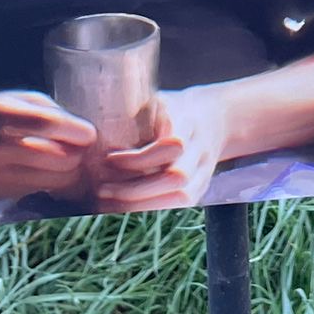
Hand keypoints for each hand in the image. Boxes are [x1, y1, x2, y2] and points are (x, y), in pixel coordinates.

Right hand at [0, 90, 97, 202]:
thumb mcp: (12, 99)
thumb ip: (50, 112)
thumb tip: (85, 135)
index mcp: (1, 116)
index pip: (55, 126)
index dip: (80, 132)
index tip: (86, 134)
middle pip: (63, 161)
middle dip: (77, 155)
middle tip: (74, 149)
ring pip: (54, 182)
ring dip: (64, 172)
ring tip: (56, 159)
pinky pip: (35, 192)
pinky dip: (42, 182)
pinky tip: (32, 170)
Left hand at [94, 88, 231, 212]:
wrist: (215, 118)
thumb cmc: (173, 108)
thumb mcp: (156, 101)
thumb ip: (135, 113)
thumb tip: (98, 134)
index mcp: (189, 123)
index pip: (170, 146)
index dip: (138, 158)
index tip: (108, 158)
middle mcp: (201, 150)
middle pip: (178, 178)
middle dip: (135, 190)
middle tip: (101, 190)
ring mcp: (204, 172)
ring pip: (182, 198)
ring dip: (142, 207)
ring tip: (109, 205)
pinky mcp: (201, 189)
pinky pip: (180, 209)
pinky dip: (150, 212)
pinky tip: (123, 211)